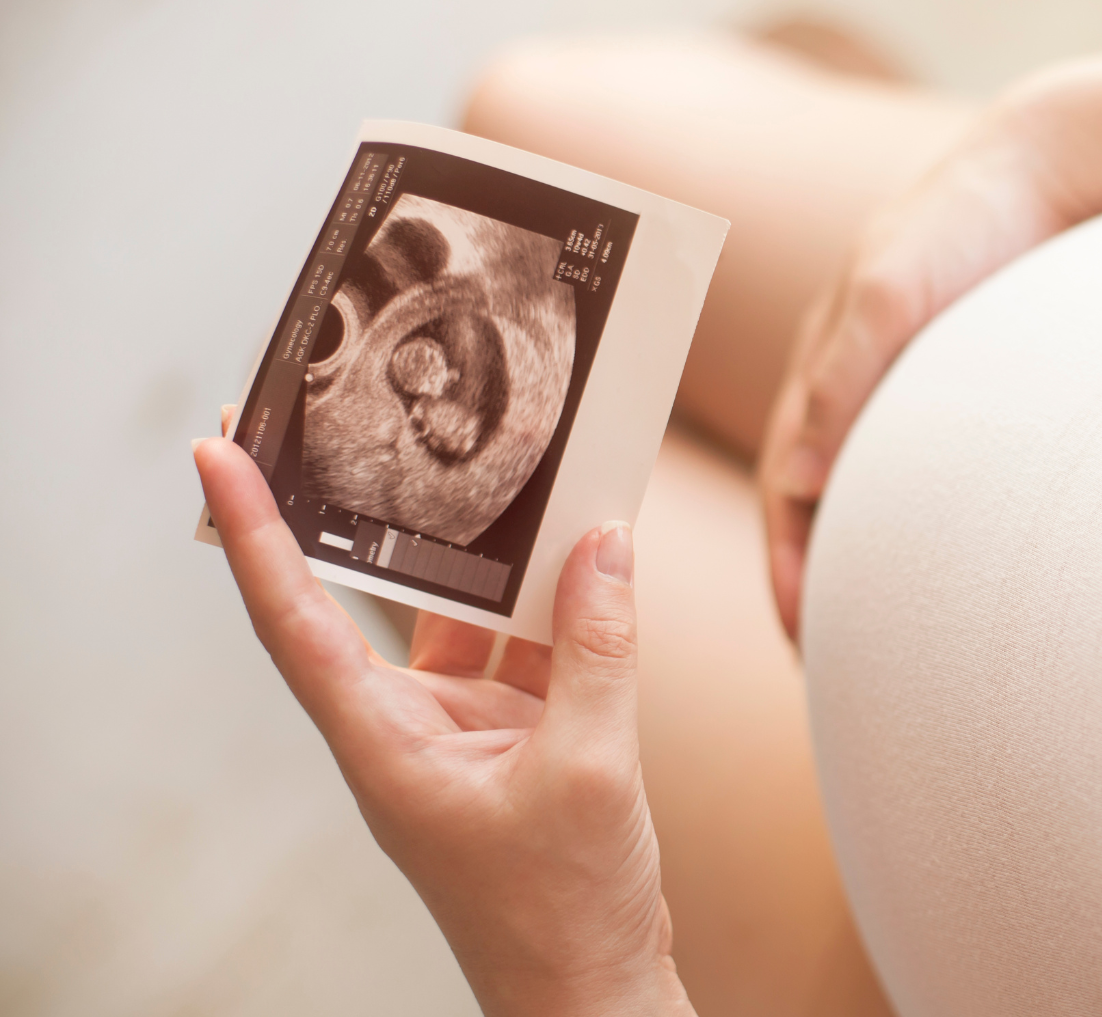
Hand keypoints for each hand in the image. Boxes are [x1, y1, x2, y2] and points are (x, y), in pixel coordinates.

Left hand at [195, 423, 693, 1016]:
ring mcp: (465, 737)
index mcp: (386, 747)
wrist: (597, 996)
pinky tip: (591, 560)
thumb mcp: (591, 769)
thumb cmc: (566, 914)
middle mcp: (410, 732)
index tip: (222, 451)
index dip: (256, 533)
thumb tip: (605, 547)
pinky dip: (560, 610)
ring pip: (465, 622)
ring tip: (519, 474)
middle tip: (355, 418)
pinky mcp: (519, 744)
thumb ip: (598, 650)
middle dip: (370, 514)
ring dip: (495, 561)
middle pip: (374, 602)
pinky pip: (529, 653)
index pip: (297, 621)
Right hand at [756, 98, 1082, 638]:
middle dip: (817, 585)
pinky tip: (949, 576)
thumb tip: (794, 481)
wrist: (1058, 170)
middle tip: (835, 664)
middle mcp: (859, 388)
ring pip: (871, 503)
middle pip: (819, 510)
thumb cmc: (967, 218)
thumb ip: (844, 378)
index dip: (787, 563)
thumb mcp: (894, 292)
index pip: (784, 490)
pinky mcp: (966, 400)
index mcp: (823, 366)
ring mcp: (911, 396)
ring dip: (867, 569)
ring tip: (885, 639)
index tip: (804, 634)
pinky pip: (927, 486)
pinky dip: (921, 536)